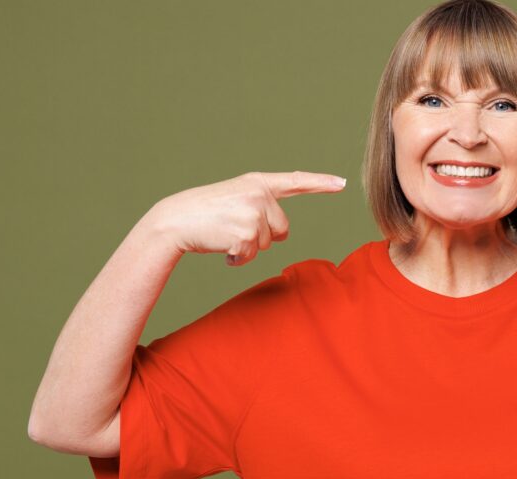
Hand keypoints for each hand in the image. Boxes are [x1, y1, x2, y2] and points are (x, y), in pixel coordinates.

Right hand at [146, 171, 346, 265]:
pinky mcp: (247, 233)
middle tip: (234, 228)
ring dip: (248, 248)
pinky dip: (239, 258)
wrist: (175, 220)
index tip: (341, 183)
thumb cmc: (204, 213)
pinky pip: (253, 255)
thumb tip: (283, 234)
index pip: (296, 182)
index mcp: (257, 182)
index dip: (321, 183)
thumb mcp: (236, 199)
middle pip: (283, 229)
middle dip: (263, 237)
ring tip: (224, 235)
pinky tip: (222, 247)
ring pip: (267, 244)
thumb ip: (262, 208)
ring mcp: (253, 213)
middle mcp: (259, 194)